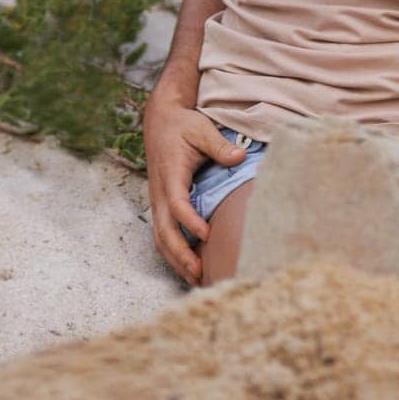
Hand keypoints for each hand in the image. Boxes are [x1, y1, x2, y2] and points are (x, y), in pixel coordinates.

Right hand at [143, 84, 245, 285]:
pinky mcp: (162, 204)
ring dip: (175, 258)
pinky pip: (163, 233)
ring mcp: (159, 200)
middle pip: (164, 230)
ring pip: (161, 236)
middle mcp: (160, 192)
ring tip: (195, 279)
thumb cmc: (183, 125)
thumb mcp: (201, 129)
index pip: (177, 204)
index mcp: (170, 175)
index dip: (190, 222)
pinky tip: (188, 266)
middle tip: (199, 272)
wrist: (160, 120)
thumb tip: (239, 157)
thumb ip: (219, 145)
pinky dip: (173, 252)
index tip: (207, 236)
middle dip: (180, 253)